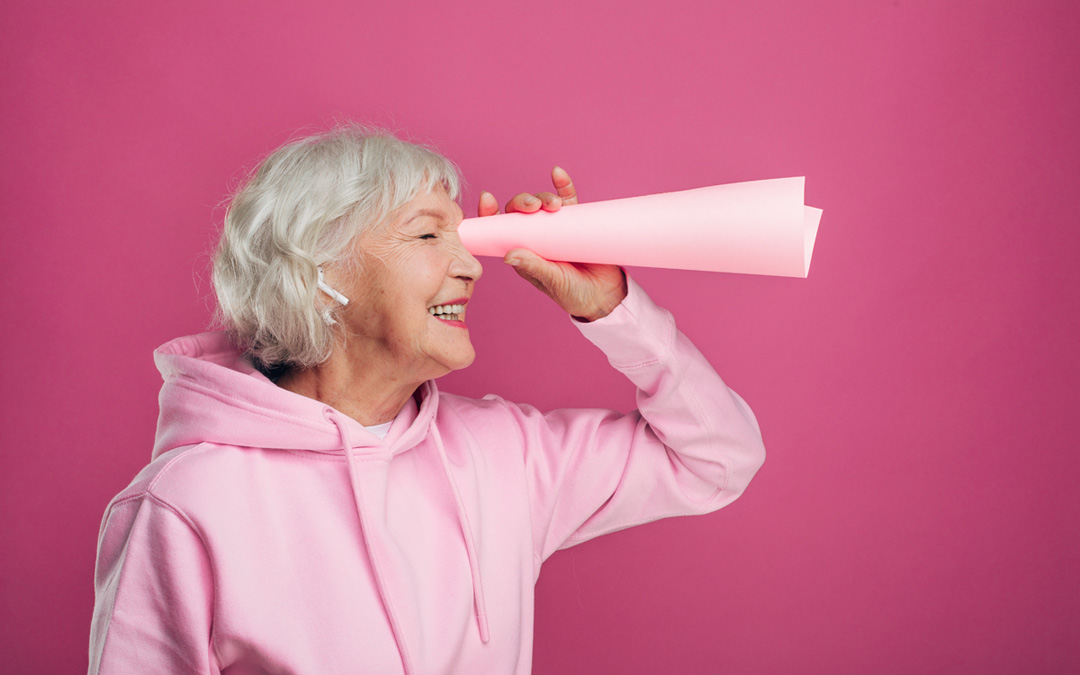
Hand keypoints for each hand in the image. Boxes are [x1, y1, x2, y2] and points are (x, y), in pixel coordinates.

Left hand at [477, 166, 626, 321]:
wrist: (606, 296)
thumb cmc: (574, 294)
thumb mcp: (552, 281)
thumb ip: (533, 267)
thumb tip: (508, 255)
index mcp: (523, 253)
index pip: (501, 230)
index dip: (490, 214)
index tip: (487, 199)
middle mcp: (536, 238)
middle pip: (521, 212)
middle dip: (522, 202)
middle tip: (532, 206)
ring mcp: (555, 228)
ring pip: (542, 204)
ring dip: (543, 198)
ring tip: (554, 205)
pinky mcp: (577, 222)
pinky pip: (568, 200)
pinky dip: (563, 186)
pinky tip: (558, 174)